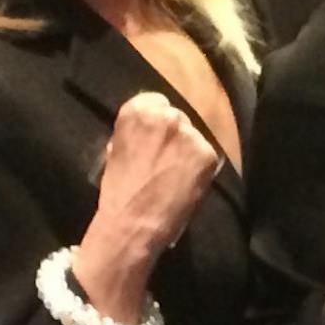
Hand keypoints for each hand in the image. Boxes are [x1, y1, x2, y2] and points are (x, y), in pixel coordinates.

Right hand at [74, 92, 220, 321]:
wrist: (132, 222)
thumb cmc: (118, 190)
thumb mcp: (117, 149)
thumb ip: (135, 133)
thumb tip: (149, 131)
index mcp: (137, 110)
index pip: (155, 102)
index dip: (156, 123)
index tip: (154, 138)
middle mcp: (167, 115)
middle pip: (177, 117)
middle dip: (173, 135)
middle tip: (166, 158)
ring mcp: (190, 134)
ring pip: (193, 136)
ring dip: (187, 150)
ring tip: (176, 173)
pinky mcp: (208, 153)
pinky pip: (205, 155)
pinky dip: (199, 167)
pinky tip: (186, 182)